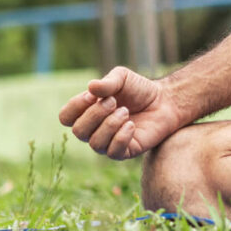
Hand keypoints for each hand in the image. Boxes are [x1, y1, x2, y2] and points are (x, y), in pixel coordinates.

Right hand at [57, 67, 188, 159]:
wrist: (165, 101)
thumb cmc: (139, 89)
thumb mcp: (122, 78)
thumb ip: (107, 82)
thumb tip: (91, 88)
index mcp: (87, 111)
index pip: (65, 117)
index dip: (75, 107)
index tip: (93, 95)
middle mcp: (94, 129)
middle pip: (78, 131)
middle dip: (95, 114)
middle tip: (114, 102)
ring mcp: (108, 142)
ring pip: (94, 144)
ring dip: (110, 125)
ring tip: (125, 112)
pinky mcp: (125, 152)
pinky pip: (113, 152)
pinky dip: (120, 137)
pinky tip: (132, 126)